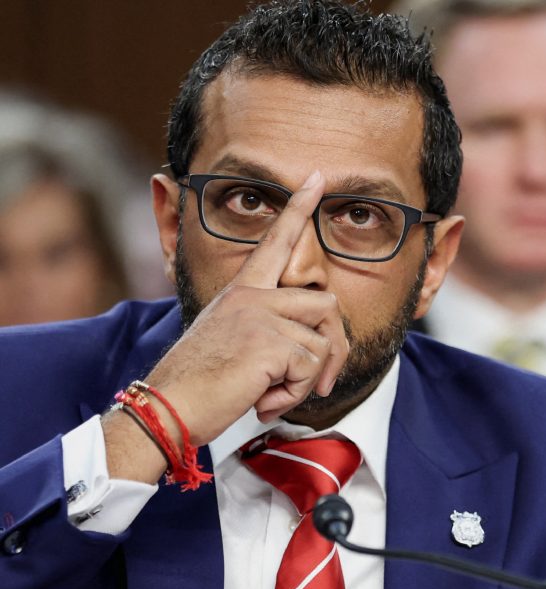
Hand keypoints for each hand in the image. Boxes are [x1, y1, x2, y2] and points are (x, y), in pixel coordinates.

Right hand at [107, 170, 348, 478]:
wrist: (166, 409)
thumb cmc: (198, 385)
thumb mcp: (233, 344)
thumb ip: (266, 331)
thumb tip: (311, 345)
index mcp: (242, 291)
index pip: (276, 241)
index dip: (299, 209)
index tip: (318, 178)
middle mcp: (252, 295)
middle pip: (327, 304)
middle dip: (334, 351)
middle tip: (318, 385)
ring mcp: (260, 315)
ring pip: (323, 343)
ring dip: (308, 380)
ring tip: (272, 393)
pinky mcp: (270, 341)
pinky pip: (312, 367)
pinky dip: (296, 394)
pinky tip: (264, 401)